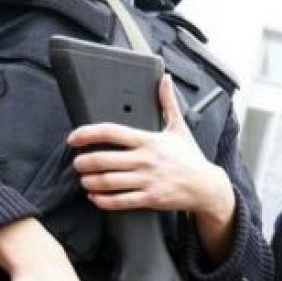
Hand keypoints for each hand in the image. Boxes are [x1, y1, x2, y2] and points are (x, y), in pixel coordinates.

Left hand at [68, 74, 233, 220]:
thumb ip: (168, 103)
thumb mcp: (179, 128)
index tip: (74, 138)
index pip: (111, 132)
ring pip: (108, 182)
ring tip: (85, 179)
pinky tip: (95, 197)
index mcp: (148, 140)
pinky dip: (102, 200)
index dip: (87, 134)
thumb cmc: (191, 158)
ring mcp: (147, 180)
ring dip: (90, 181)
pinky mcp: (150, 198)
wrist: (207, 187)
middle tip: (78, 163)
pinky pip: (120, 201)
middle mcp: (145, 159)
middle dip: (83, 162)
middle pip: (103, 159)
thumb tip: (166, 79)